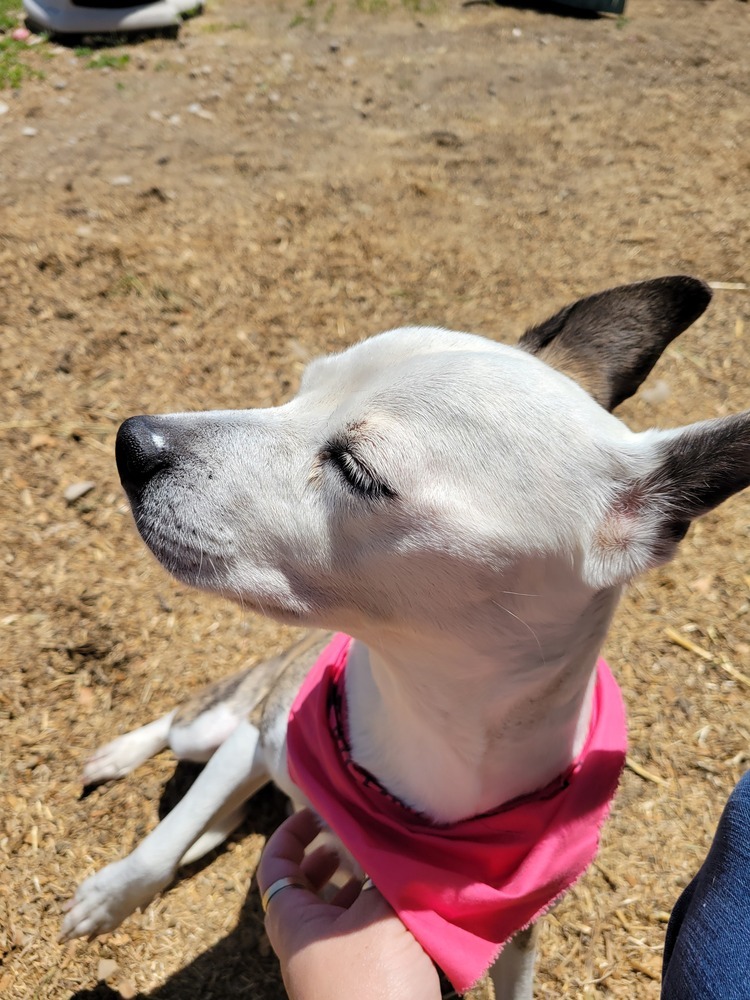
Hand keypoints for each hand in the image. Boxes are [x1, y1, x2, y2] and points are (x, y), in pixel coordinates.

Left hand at [258, 808, 440, 999]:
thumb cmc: (371, 985)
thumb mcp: (378, 915)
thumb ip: (382, 874)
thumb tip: (392, 840)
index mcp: (293, 923)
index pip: (274, 866)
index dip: (291, 834)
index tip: (316, 812)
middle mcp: (303, 946)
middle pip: (301, 891)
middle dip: (324, 861)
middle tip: (347, 843)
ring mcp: (326, 969)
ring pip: (331, 917)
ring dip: (352, 889)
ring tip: (378, 871)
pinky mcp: (354, 985)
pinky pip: (354, 940)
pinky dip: (370, 918)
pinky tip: (399, 910)